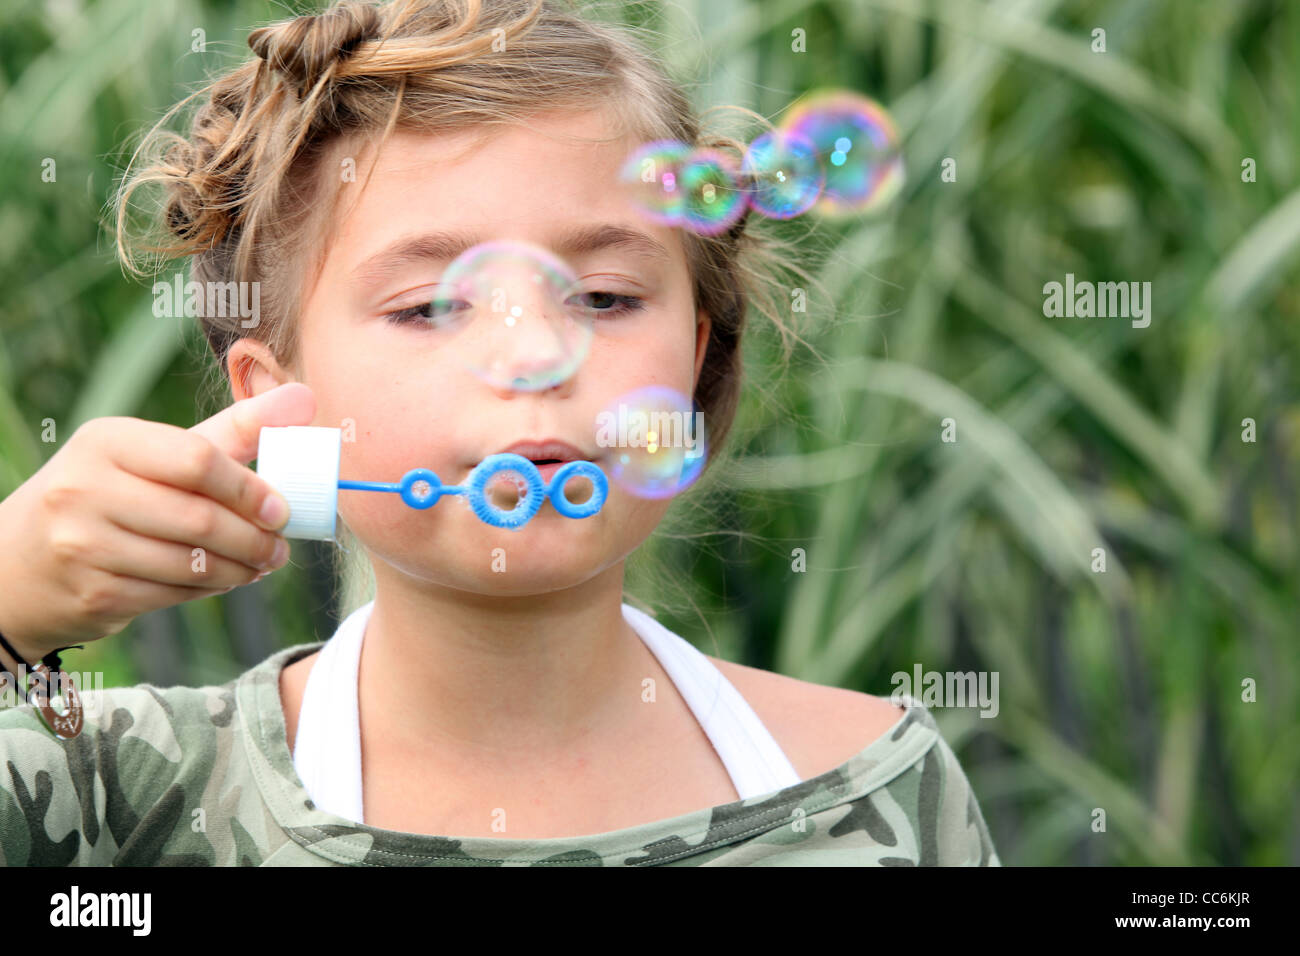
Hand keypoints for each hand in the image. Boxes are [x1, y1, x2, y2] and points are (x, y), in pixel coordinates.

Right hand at [0, 382, 315, 664]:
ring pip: (192, 563)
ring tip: (262, 562)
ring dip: (242, 568)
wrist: (20, 562)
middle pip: (200, 519)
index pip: (195, 459)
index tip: (281, 508)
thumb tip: (305, 398)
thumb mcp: (155, 453)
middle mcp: (85, 490)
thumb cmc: (109, 494)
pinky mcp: (94, 593)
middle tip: (280, 546)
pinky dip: (212, 588)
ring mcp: (84, 545)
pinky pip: (175, 594)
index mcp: (107, 442)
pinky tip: (225, 578)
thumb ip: (232, 430)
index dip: (248, 488)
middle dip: (254, 538)